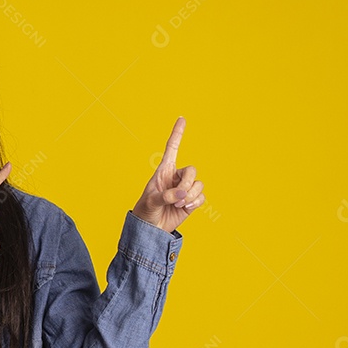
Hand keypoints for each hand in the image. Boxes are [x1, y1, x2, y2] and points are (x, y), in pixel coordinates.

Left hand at [131, 116, 204, 233]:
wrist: (151, 229)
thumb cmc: (146, 212)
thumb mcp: (150, 202)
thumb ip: (165, 196)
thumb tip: (181, 194)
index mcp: (163, 171)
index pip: (172, 148)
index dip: (177, 134)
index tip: (182, 118)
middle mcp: (175, 177)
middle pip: (192, 170)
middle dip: (187, 184)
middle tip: (177, 197)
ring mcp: (184, 189)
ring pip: (198, 184)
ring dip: (190, 196)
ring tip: (177, 205)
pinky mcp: (191, 200)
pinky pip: (201, 197)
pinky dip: (195, 203)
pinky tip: (184, 208)